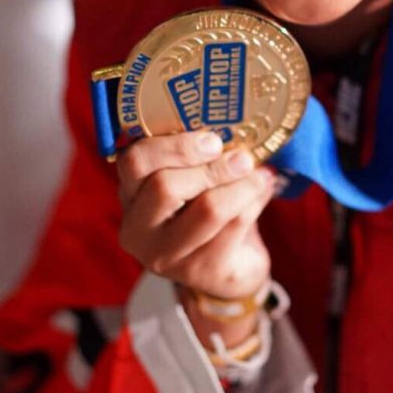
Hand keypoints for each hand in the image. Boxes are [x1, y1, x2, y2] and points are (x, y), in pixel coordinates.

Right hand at [117, 130, 273, 306]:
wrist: (225, 271)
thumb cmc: (202, 210)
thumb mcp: (190, 181)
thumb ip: (196, 156)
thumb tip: (234, 121)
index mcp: (129, 195)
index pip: (135, 162)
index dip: (174, 146)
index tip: (212, 139)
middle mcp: (137, 230)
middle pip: (165, 186)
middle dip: (212, 167)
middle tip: (243, 157)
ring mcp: (166, 256)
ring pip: (207, 208)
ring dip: (241, 185)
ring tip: (260, 173)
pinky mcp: (201, 270)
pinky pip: (234, 226)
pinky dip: (254, 201)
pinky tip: (263, 190)